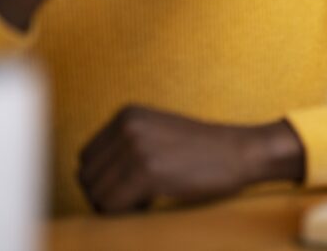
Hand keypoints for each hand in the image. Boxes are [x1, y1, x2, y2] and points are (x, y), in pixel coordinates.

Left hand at [77, 105, 303, 213]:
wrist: (241, 151)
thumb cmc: (201, 151)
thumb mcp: (156, 132)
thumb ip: (123, 145)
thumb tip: (86, 181)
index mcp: (126, 114)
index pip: (86, 159)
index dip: (106, 180)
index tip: (134, 184)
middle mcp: (126, 125)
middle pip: (86, 178)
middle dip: (108, 195)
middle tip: (141, 195)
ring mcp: (136, 146)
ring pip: (96, 195)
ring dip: (118, 206)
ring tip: (149, 196)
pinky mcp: (146, 170)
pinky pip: (113, 207)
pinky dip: (129, 213)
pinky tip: (154, 202)